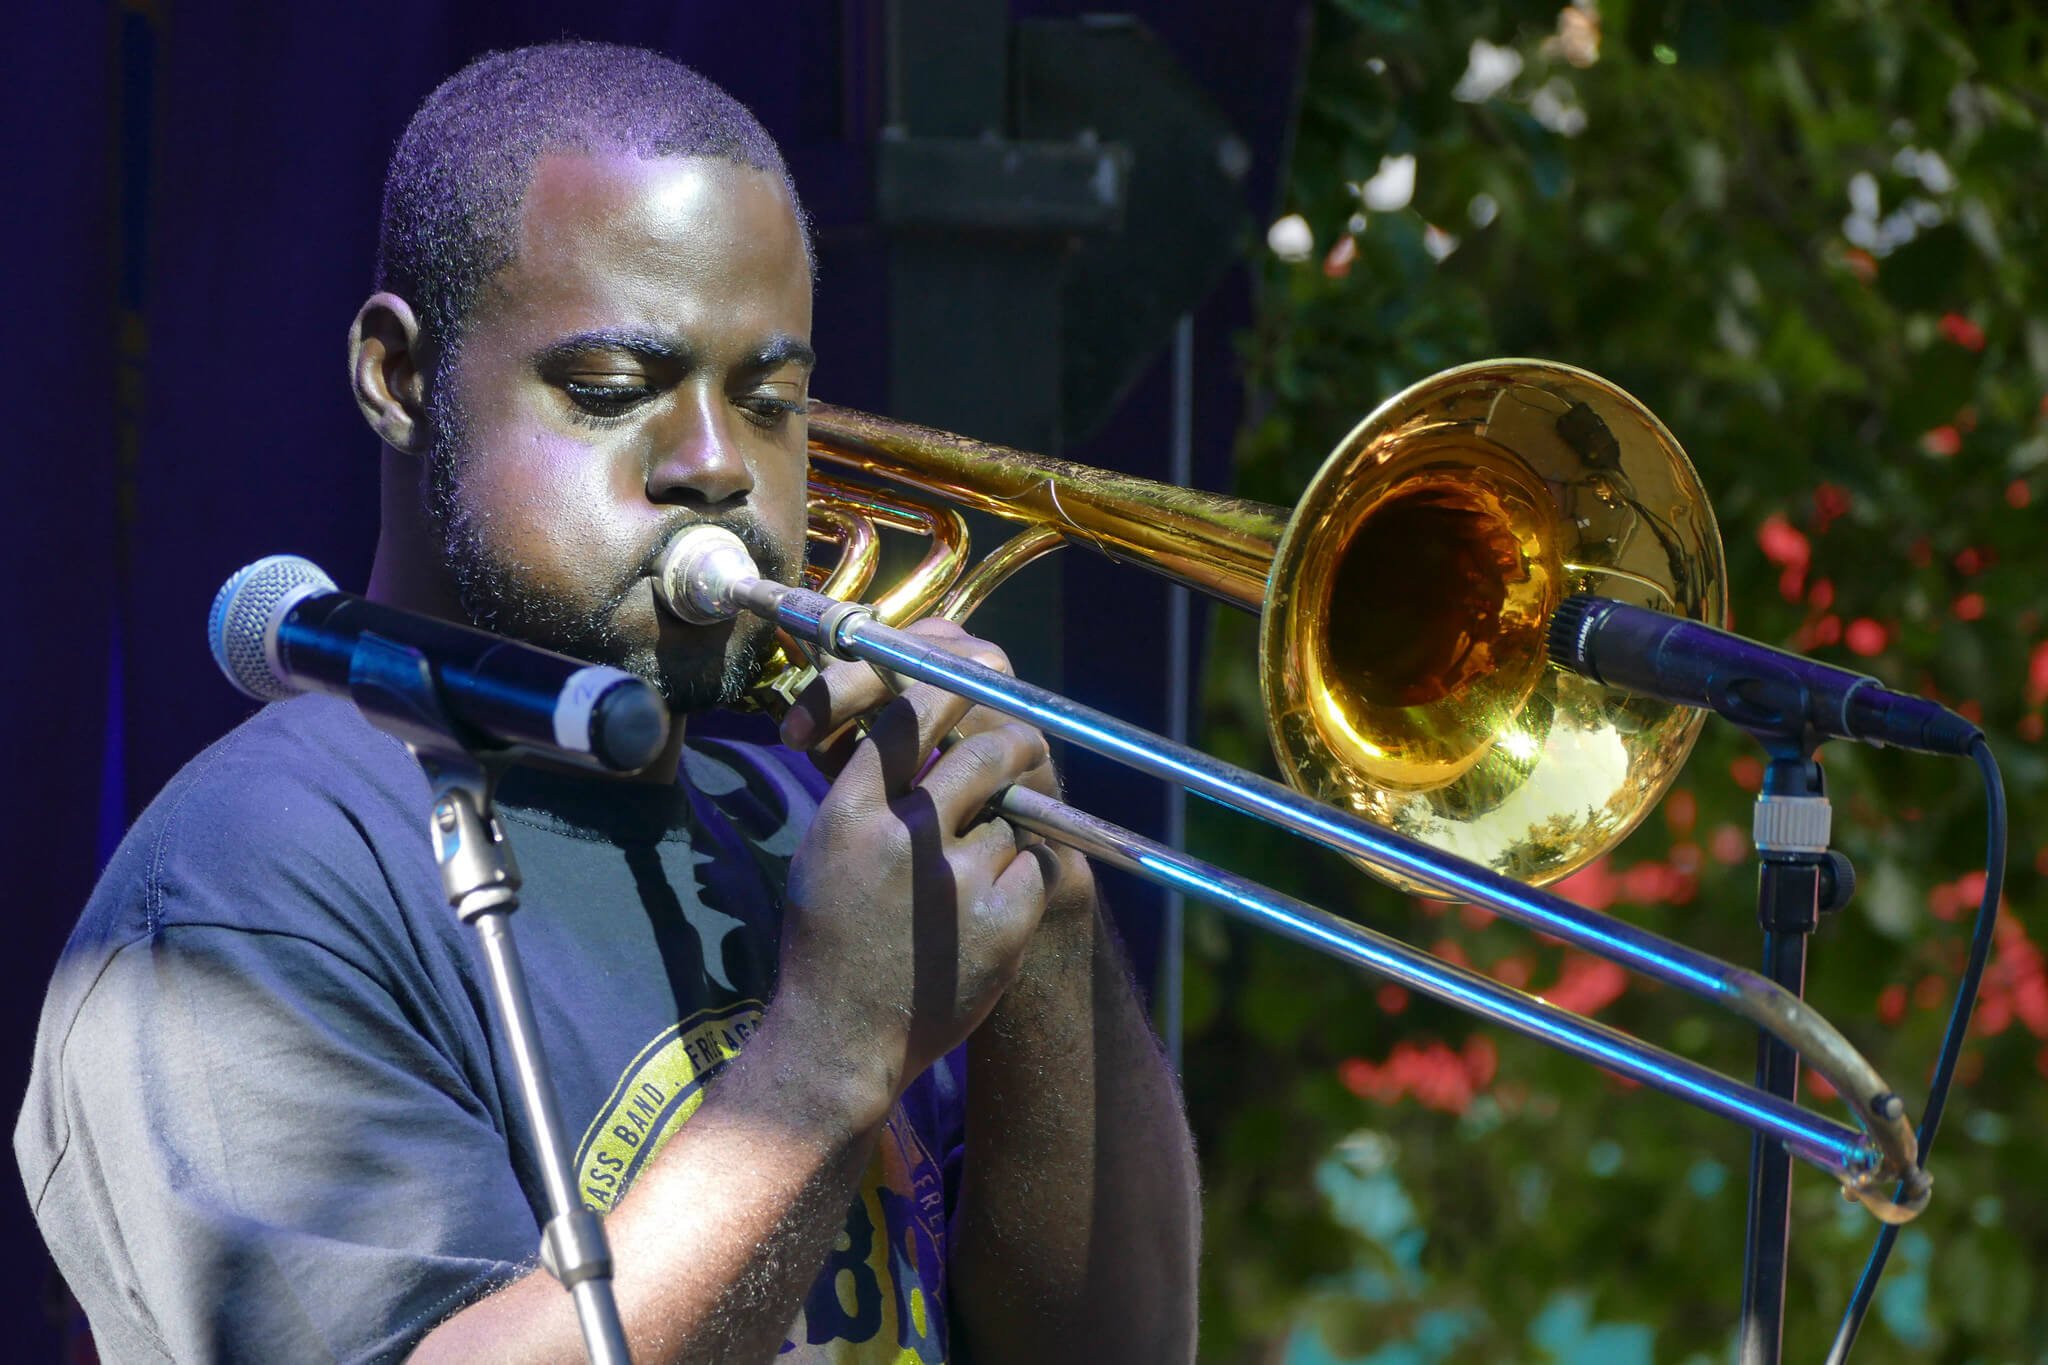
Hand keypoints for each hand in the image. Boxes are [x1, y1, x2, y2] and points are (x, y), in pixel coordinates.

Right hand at [775, 619, 1063, 1114]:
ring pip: (1007, 817)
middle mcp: (903, 839)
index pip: (909, 718)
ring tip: (966, 874)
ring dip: (999, 832)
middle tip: (1020, 746)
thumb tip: (916, 718)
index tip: (975, 675)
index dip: (949, 689)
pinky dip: (1017, 880)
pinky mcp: (1002, 922)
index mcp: (849, 815)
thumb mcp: (825, 849)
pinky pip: (1030, 867)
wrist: (840, 1040)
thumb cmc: (828, 938)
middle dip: (1010, 745)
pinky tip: (982, 913)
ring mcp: (957, 881)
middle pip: (982, 754)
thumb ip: (868, 787)